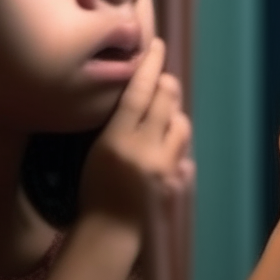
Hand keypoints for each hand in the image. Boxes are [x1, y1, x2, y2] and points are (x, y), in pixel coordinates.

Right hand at [79, 38, 193, 238]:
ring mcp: (165, 167)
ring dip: (175, 116)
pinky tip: (166, 154)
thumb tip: (144, 97)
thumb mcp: (95, 153)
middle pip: (166, 101)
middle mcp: (145, 150)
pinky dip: (178, 150)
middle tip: (162, 80)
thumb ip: (119, 125)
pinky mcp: (176, 183)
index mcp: (117, 140)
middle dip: (167, 85)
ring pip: (182, 124)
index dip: (150, 66)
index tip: (157, 46)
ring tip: (163, 120)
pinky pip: (186, 155)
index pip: (138, 92)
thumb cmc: (93, 191)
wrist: (108, 233)